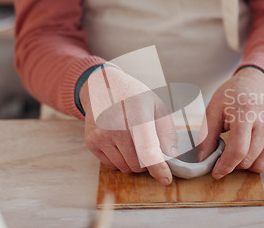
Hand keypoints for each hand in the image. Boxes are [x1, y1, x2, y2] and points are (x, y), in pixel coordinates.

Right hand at [80, 67, 176, 184]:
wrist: (102, 84)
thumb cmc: (135, 96)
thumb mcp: (157, 106)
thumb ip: (167, 132)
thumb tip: (173, 157)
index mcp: (137, 114)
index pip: (147, 150)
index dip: (158, 168)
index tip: (166, 179)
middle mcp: (115, 126)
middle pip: (137, 164)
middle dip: (147, 162)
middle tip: (148, 147)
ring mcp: (100, 135)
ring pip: (124, 167)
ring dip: (134, 162)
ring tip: (133, 141)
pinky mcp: (91, 142)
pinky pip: (111, 165)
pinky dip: (120, 160)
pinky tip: (120, 142)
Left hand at [198, 67, 263, 178]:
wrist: (255, 87)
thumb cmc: (232, 98)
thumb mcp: (213, 109)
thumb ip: (206, 135)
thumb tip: (203, 159)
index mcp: (246, 113)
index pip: (238, 150)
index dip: (225, 166)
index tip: (216, 172)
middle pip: (248, 161)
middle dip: (234, 164)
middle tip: (229, 152)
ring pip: (263, 166)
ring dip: (250, 165)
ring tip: (244, 149)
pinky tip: (261, 156)